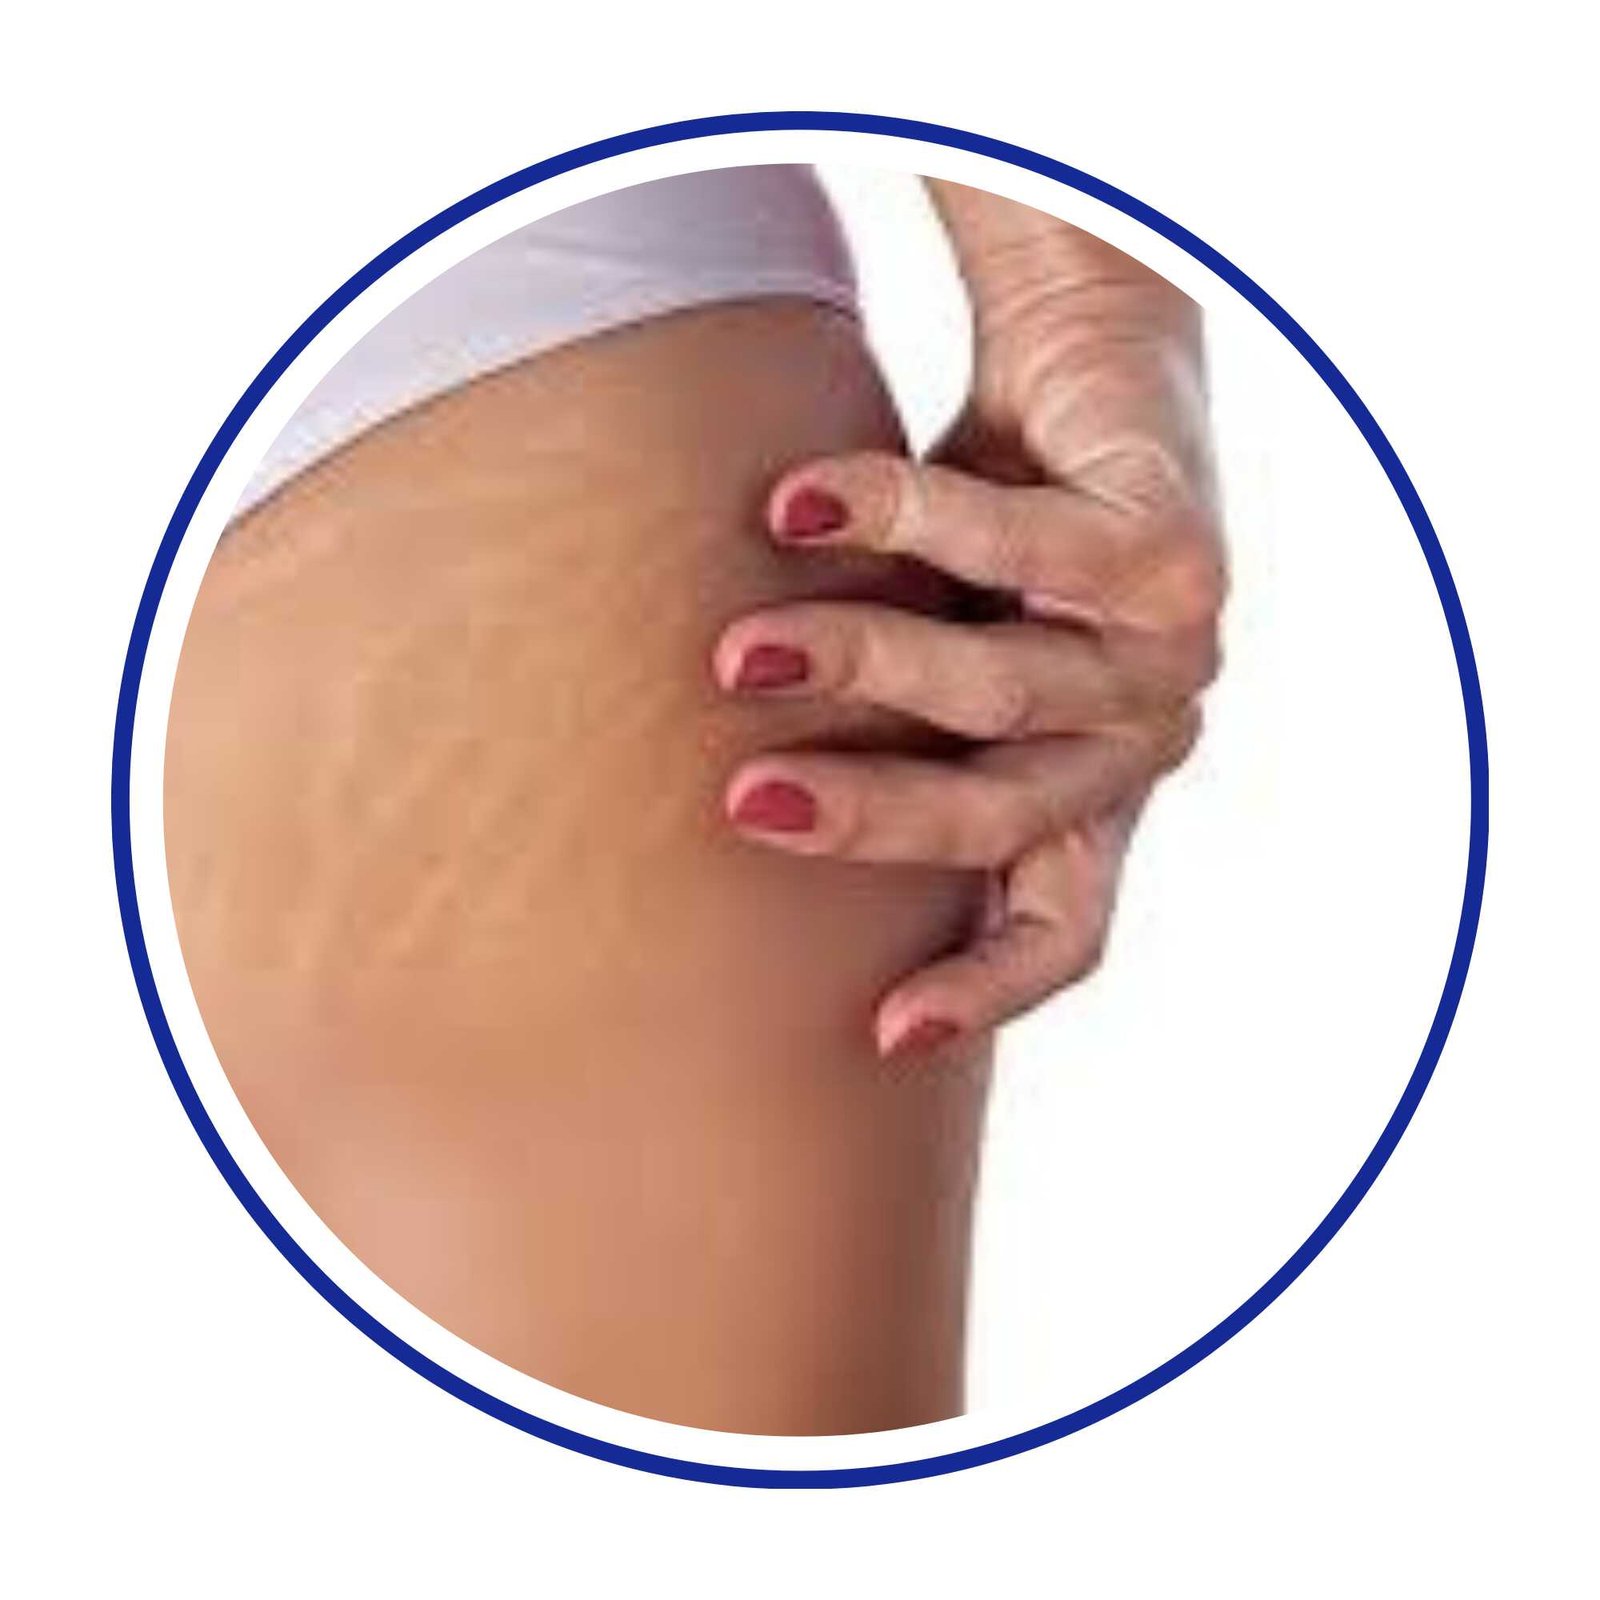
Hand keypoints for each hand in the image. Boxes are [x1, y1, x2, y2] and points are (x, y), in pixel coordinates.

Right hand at [715, 186, 1225, 1058]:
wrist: (1090, 359)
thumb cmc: (985, 523)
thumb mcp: (927, 644)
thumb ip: (879, 725)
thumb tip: (727, 807)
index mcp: (1090, 788)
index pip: (1063, 926)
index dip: (984, 991)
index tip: (883, 1035)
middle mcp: (1140, 739)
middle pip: (1006, 816)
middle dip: (870, 819)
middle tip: (746, 806)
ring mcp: (1170, 652)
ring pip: (999, 688)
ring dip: (856, 665)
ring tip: (740, 652)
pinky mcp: (1170, 549)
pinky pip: (1008, 545)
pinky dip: (890, 523)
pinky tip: (790, 506)